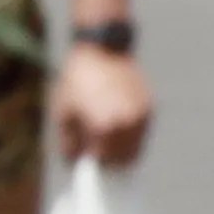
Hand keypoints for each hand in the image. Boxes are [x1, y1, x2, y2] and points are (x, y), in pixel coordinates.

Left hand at [53, 41, 152, 168]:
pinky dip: (131, 133)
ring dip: (123, 148)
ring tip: (107, 135)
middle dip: (111, 160)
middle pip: (126, 159)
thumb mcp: (63, 115)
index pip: (104, 161)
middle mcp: (128, 122)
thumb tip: (78, 161)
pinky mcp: (149, 105)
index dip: (93, 163)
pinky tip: (116, 121)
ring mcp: (142, 113)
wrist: (100, 51)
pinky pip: (142, 131)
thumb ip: (69, 144)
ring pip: (137, 147)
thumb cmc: (76, 82)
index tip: (86, 159)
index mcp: (105, 126)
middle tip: (97, 151)